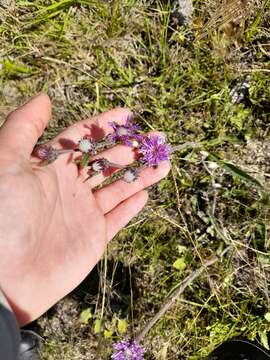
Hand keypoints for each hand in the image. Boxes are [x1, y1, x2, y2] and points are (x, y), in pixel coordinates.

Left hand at [0, 94, 169, 325]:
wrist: (5, 276)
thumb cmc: (4, 215)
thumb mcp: (5, 163)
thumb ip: (23, 128)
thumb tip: (44, 98)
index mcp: (50, 167)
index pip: (83, 139)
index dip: (104, 126)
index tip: (127, 115)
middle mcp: (69, 187)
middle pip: (106, 161)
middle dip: (131, 147)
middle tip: (156, 137)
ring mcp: (83, 212)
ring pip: (117, 187)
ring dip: (140, 174)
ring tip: (163, 161)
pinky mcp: (93, 236)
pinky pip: (117, 217)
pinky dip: (131, 205)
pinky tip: (145, 192)